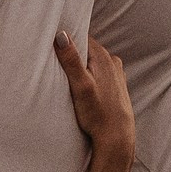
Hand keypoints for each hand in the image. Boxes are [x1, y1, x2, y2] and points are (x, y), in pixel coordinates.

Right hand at [54, 30, 133, 171]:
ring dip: (82, 66)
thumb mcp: (80, 86)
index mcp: (103, 56)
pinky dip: (90, 76)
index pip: (81, 37)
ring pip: (93, 62)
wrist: (117, 136)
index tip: (53, 46)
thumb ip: (71, 60)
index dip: (67, 41)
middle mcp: (112, 61)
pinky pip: (99, 73)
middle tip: (57, 62)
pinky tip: (83, 87)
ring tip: (69, 76)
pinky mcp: (116, 85)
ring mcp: (116, 73)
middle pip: (87, 50)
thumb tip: (61, 35)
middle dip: (73, 54)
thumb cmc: (98, 113)